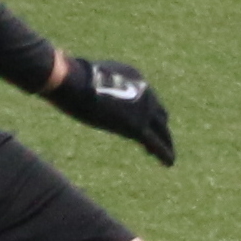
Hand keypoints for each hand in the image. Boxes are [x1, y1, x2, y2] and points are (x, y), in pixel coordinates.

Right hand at [44, 57, 175, 165]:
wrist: (77, 82)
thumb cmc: (72, 78)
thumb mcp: (89, 78)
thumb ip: (96, 86)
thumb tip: (86, 91)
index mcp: (135, 77)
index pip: (146, 97)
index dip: (147, 111)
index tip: (145, 121)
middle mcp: (146, 92)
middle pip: (159, 114)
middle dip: (160, 127)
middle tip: (160, 139)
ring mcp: (144, 109)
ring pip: (162, 130)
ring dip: (165, 142)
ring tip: (167, 154)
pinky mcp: (138, 126)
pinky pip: (156, 144)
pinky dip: (165, 154)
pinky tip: (168, 163)